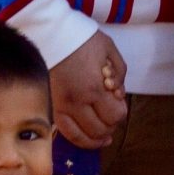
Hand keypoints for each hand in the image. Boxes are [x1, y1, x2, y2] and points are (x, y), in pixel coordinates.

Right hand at [51, 33, 127, 147]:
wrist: (51, 35)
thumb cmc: (83, 40)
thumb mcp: (110, 50)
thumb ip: (119, 73)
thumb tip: (120, 95)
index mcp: (93, 88)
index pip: (114, 116)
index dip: (121, 114)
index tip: (120, 106)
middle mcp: (77, 103)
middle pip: (100, 129)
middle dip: (111, 126)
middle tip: (114, 118)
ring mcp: (61, 107)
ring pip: (82, 137)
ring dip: (96, 139)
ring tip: (105, 136)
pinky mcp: (51, 108)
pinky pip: (66, 133)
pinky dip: (79, 139)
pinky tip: (88, 138)